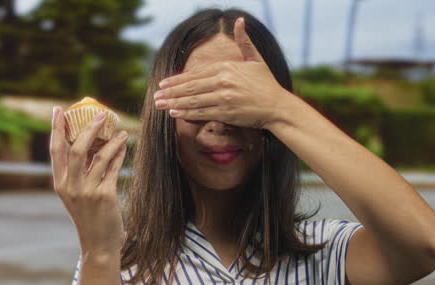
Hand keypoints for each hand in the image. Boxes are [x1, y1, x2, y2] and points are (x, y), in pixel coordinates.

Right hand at [49, 106, 128, 260]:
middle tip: (100, 114)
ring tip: (121, 130)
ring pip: (98, 156)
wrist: (99, 245)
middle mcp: (70, 186)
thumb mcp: (78, 195)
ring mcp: (87, 191)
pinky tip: (124, 145)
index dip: (56, 129)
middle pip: (76, 149)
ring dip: (111, 140)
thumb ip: (81, 173)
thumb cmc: (91, 218)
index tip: (58, 110)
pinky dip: (119, 154)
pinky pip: (113, 168)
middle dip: (87, 128)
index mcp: (60, 184)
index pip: (55, 150)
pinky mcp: (104, 196)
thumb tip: (92, 143)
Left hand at [152, 17, 287, 129]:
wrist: (278, 106)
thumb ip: (244, 41)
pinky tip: (175, 112)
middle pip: (190, 87)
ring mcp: (224, 98)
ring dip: (174, 103)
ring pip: (193, 100)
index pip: (196, 73)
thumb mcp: (255, 59)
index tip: (164, 84)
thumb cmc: (266, 83)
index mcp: (226, 67)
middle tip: (156, 96)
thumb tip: (239, 21)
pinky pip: (202, 112)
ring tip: (160, 105)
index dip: (177, 79)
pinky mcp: (226, 113)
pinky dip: (187, 112)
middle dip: (170, 92)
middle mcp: (223, 81)